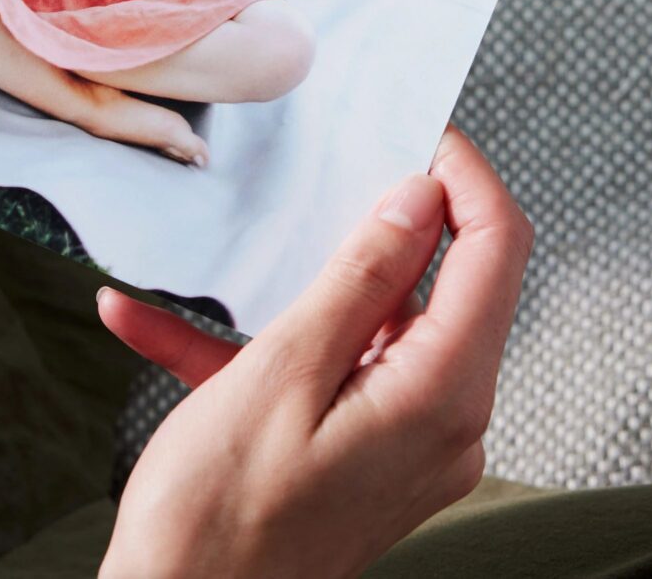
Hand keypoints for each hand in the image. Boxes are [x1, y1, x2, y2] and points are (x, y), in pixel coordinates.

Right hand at [97, 129, 530, 578]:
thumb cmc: (218, 521)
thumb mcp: (280, 374)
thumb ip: (357, 280)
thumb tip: (416, 201)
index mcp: (441, 395)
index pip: (497, 251)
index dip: (465, 177)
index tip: (418, 130)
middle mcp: (444, 422)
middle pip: (442, 285)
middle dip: (375, 224)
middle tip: (322, 170)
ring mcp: (405, 443)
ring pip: (370, 327)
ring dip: (289, 290)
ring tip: (214, 264)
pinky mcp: (361, 457)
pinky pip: (325, 377)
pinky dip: (250, 350)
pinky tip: (154, 326)